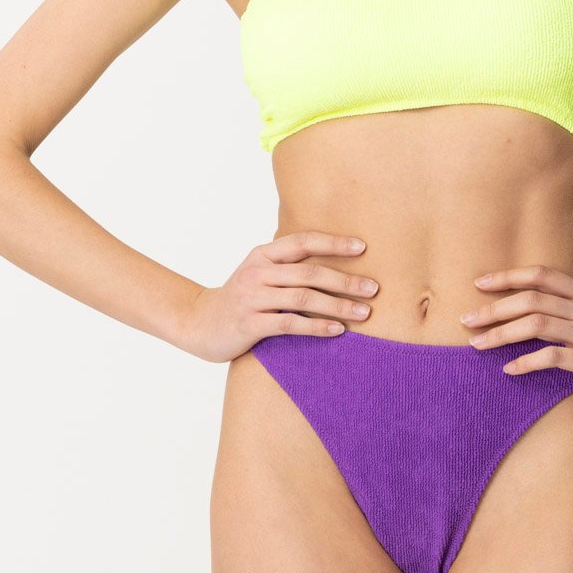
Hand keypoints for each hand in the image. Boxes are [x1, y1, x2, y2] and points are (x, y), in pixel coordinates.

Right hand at [176, 230, 379, 362]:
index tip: (363, 247)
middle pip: (309, 272)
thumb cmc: (241, 298)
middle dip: (345, 280)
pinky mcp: (249, 324)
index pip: (302, 241)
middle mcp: (257, 272)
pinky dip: (317, 326)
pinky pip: (290, 323)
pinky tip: (337, 330)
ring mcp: (252, 298)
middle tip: (374, 288)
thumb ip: (288, 265)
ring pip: (303, 297)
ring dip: (338, 305)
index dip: (333, 243)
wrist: (198, 323)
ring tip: (364, 312)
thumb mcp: (260, 273)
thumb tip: (334, 259)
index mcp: (263, 255)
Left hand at [459, 262, 572, 405]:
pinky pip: (552, 358)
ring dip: (501, 334)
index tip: (481, 283)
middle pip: (531, 299)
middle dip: (494, 308)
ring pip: (536, 325)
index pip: (542, 275)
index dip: (509, 276)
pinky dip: (526, 363)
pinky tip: (508, 369)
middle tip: (467, 319)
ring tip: (477, 344)